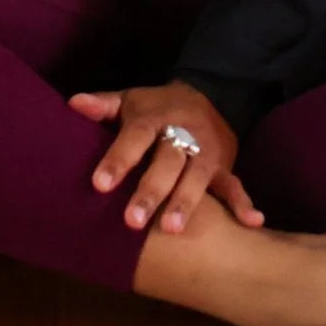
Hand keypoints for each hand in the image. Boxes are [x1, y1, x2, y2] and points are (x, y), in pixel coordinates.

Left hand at [68, 81, 264, 233]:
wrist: (208, 95)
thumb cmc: (155, 109)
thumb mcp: (129, 101)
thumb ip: (102, 106)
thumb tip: (73, 103)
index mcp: (153, 118)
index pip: (134, 137)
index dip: (118, 159)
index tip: (99, 185)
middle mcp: (181, 133)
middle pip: (167, 161)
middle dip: (152, 190)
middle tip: (132, 222)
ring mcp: (205, 151)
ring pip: (197, 176)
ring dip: (186, 201)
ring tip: (171, 230)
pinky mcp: (224, 166)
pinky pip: (235, 184)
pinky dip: (244, 202)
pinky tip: (252, 221)